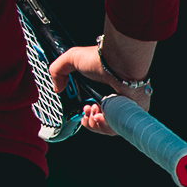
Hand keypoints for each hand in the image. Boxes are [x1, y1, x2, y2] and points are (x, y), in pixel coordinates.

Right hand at [48, 19, 155, 135]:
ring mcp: (122, 107)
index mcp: (102, 89)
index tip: (82, 108)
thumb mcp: (71, 59)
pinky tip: (99, 117)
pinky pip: (115, 127)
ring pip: (107, 126)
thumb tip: (57, 88)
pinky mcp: (129, 113)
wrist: (119, 64)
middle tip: (86, 111)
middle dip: (89, 119)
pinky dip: (104, 126)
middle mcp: (113, 99)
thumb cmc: (100, 59)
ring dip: (95, 123)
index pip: (94, 108)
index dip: (86, 112)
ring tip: (92, 114)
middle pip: (100, 120)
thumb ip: (58, 71)